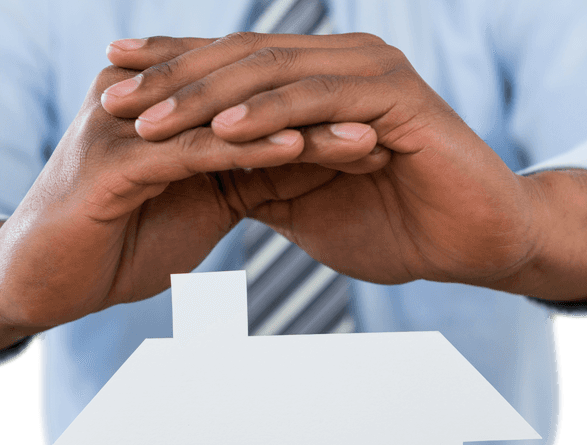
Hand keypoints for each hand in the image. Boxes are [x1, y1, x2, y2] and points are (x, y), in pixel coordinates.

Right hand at [0, 63, 380, 360]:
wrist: (39, 284)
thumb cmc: (114, 247)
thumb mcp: (191, 206)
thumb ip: (235, 177)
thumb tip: (294, 166)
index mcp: (163, 106)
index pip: (252, 101)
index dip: (318, 112)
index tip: (384, 126)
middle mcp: (144, 100)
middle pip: (248, 98)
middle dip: (322, 110)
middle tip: (392, 118)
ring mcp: (126, 124)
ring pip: (229, 117)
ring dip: (302, 125)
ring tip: (366, 137)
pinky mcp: (113, 161)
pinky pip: (195, 149)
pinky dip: (249, 150)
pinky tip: (298, 152)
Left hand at [100, 32, 539, 288]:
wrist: (476, 244)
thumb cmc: (397, 227)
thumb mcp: (305, 202)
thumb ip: (258, 179)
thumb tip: (202, 180)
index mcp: (318, 79)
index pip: (232, 67)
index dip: (170, 70)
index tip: (109, 82)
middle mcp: (341, 62)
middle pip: (240, 59)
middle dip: (170, 77)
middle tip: (110, 94)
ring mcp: (370, 74)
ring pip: (270, 73)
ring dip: (204, 97)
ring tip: (146, 120)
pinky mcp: (397, 99)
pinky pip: (317, 101)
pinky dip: (267, 116)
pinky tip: (219, 135)